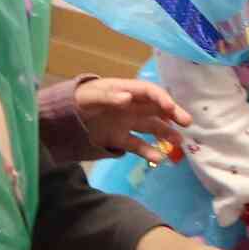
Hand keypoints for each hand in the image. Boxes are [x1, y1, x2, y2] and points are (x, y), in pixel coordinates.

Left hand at [75, 77, 189, 163]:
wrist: (61, 117)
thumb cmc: (79, 99)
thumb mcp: (90, 96)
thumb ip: (108, 96)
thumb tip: (128, 99)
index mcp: (126, 91)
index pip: (150, 92)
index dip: (162, 99)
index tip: (171, 109)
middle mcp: (131, 106)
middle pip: (157, 109)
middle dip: (173, 115)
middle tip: (187, 123)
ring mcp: (127, 123)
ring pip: (152, 128)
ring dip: (166, 133)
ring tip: (179, 142)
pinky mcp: (120, 138)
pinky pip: (138, 145)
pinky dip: (148, 151)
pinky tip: (158, 158)